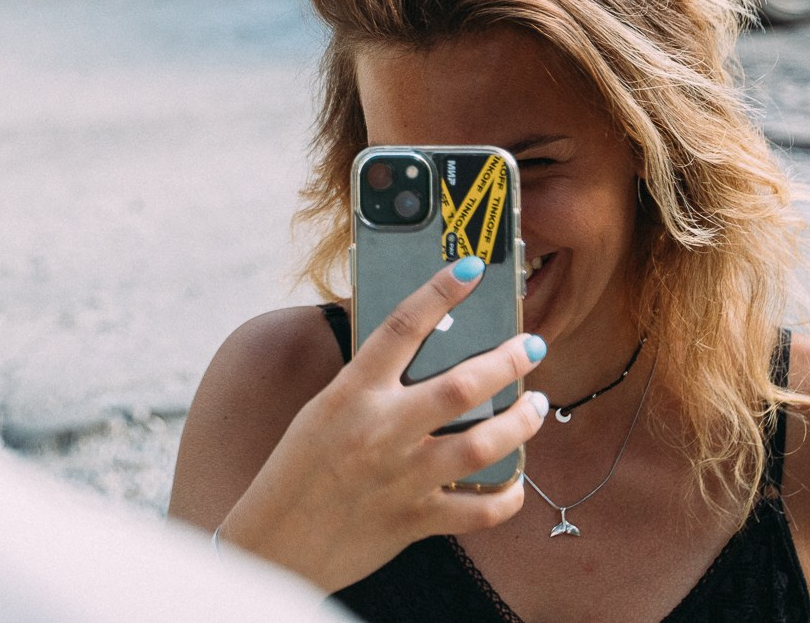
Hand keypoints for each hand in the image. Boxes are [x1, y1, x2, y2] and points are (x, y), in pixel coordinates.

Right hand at [215, 259, 547, 593]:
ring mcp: (402, 477)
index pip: (400, 327)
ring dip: (520, 423)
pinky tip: (516, 480)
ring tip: (536, 407)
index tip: (469, 268)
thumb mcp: (323, 411)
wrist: (274, 541)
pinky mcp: (416, 520)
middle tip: (531, 346)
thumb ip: (367, 383)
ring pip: (482, 444)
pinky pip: (479, 510)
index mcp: (352, 394)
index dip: (439, 292)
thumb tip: (408, 349)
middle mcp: (381, 430)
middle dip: (508, 361)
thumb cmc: (296, 472)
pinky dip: (507, 495)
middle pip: (462, 386)